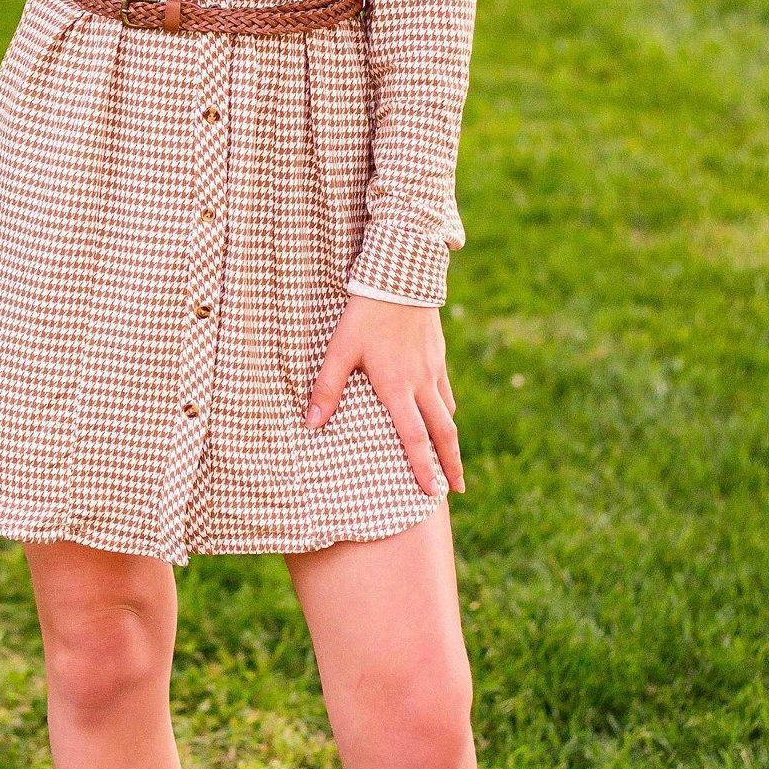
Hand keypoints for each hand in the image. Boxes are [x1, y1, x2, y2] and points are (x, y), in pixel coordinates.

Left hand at [304, 296, 463, 496]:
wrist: (400, 276)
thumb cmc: (365, 313)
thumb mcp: (340, 349)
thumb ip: (326, 388)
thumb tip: (311, 424)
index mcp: (397, 386)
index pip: (414, 437)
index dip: (423, 467)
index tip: (431, 492)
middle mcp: (421, 383)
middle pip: (443, 432)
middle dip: (451, 464)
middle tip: (456, 490)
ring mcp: (433, 368)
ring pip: (446, 412)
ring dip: (450, 439)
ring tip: (450, 460)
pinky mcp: (437, 355)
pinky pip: (445, 390)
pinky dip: (446, 410)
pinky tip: (442, 414)